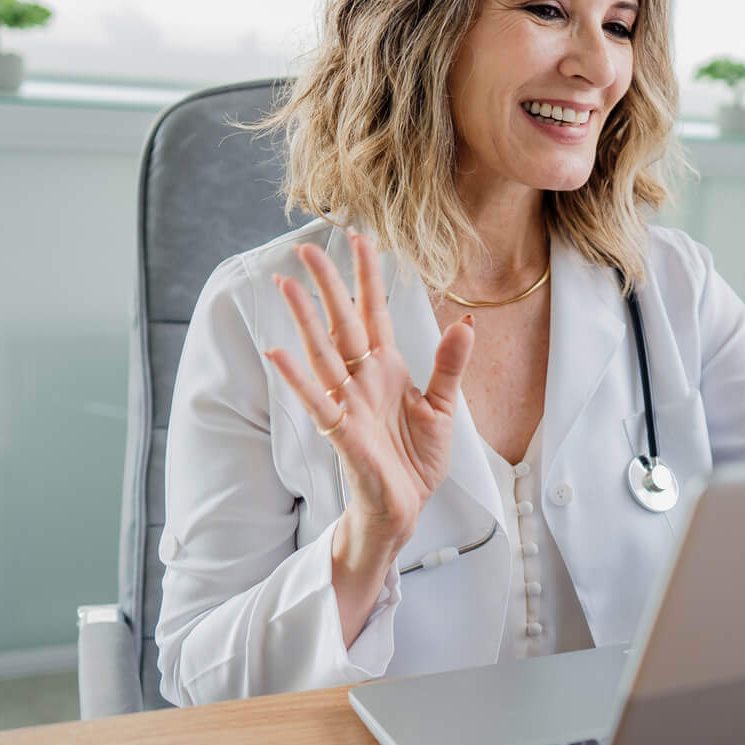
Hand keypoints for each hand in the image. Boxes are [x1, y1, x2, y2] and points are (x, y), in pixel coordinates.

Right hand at [265, 230, 473, 575]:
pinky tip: (277, 352)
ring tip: (286, 285)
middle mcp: (361, 378)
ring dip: (304, 320)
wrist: (406, 506)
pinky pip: (316, 399)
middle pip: (341, 322)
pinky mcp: (341, 430)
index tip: (359, 238)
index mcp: (385, 368)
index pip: (373, 312)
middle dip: (327, 285)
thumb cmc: (416, 459)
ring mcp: (348, 402)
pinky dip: (297, 377)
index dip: (367, 277)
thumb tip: (467, 322)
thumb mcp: (443, 407)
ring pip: (322, 352)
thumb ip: (449, 365)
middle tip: (307, 247)